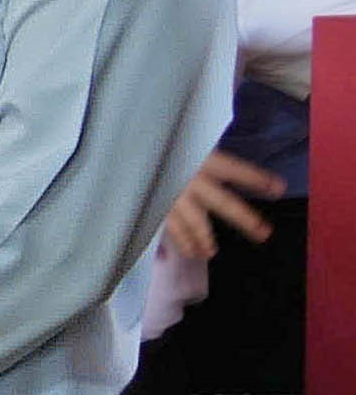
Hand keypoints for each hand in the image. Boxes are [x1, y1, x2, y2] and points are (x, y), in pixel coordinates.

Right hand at [163, 150, 282, 260]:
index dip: (257, 180)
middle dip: (245, 219)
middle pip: (224, 203)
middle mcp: (190, 180)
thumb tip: (220, 165)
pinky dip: (178, 244)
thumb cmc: (153, 141)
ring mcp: (172, 197)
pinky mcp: (155, 207)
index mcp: (200, 159)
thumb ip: (199, 154)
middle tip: (264, 234)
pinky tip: (184, 253)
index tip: (278, 189)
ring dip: (206, 240)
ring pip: (196, 225)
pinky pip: (170, 230)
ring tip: (211, 252)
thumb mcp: (182, 140)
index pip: (235, 170)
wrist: (116, 148)